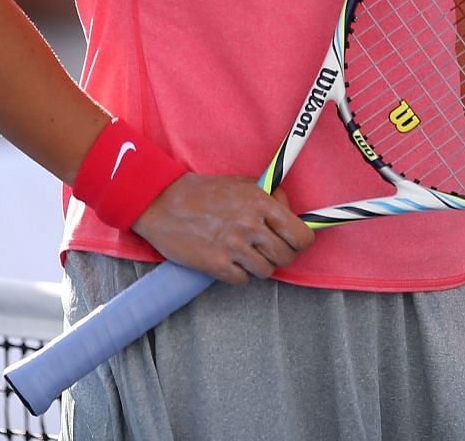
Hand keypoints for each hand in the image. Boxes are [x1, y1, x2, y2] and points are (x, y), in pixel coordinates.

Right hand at [132, 176, 313, 284]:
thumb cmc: (204, 192)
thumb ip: (270, 196)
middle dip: (281, 255)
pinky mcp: (215, 265)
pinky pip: (243, 280)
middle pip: (286, 257)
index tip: (294, 242)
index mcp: (261, 203)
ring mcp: (233, 247)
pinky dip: (240, 274)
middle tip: (270, 250)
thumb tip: (290, 210)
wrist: (163, 203)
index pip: (301, 235)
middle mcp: (250, 226)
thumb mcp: (243, 183)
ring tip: (247, 254)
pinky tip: (230, 261)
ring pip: (266, 271)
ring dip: (260, 266)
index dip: (301, 242)